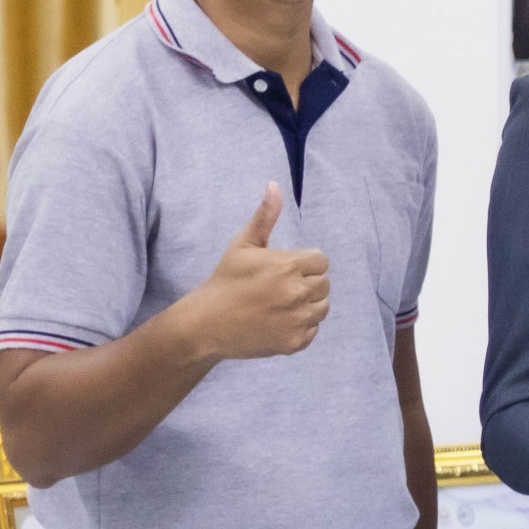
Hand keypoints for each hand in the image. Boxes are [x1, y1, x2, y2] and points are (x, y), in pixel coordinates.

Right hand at [177, 183, 331, 360]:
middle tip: (277, 288)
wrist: (205, 325)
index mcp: (288, 266)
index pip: (321, 260)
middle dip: (306, 282)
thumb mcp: (243, 245)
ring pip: (322, 307)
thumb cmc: (225, 281)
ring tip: (278, 304)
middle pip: (324, 283)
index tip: (283, 270)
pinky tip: (276, 322)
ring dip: (307, 305)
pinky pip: (313, 329)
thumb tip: (274, 185)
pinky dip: (300, 326)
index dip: (304, 263)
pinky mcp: (295, 342)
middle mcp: (297, 292)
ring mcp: (297, 319)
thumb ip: (265, 217)